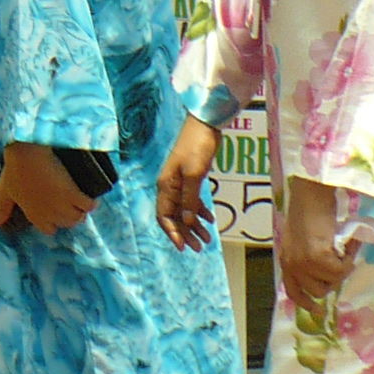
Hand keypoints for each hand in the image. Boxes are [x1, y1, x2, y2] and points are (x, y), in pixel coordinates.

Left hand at [0, 142, 97, 234]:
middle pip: (67, 224)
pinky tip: (91, 198)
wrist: (28, 152)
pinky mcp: (72, 193)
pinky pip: (88, 205)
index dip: (53, 223)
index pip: (48, 229)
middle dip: (70, 217)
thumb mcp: (4, 191)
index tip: (55, 213)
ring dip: (82, 212)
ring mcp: (61, 205)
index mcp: (33, 214)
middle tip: (72, 205)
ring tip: (82, 203)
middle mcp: (48, 214)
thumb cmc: (14, 169)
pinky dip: (91, 203)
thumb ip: (2, 208)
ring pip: (78, 218)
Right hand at [157, 116, 221, 251]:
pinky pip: (192, 201)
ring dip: (194, 226)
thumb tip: (186, 222)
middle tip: (199, 247)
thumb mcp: (194, 175)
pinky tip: (210, 220)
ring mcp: (179, 182)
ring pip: (184, 211)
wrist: (205, 125)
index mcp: (166, 186)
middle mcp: (170, 187)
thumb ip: (189, 200)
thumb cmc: (197, 147)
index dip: (172, 233)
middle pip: (174, 217)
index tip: (182, 247)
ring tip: (207, 239)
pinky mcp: (190, 178)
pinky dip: (199, 212)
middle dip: (186, 233)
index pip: (164, 216)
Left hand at [278, 177, 357, 304]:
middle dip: (333, 278)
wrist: (312, 193)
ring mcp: (304, 263)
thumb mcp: (304, 238)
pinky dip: (349, 258)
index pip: (293, 292)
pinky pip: (342, 270)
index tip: (319, 312)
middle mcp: (292, 265)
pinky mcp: (317, 258)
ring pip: (332, 281)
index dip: (306, 304)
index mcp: (287, 260)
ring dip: (342, 267)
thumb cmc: (311, 209)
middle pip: (318, 291)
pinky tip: (347, 242)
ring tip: (343, 247)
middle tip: (341, 258)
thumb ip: (308, 256)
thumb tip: (328, 273)